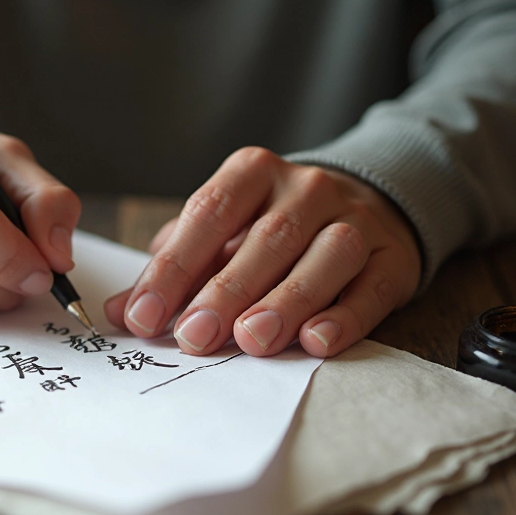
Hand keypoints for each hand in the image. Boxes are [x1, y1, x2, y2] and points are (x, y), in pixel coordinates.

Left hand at [104, 147, 420, 357]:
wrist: (368, 204)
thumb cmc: (273, 225)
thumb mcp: (222, 232)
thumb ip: (175, 266)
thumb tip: (123, 313)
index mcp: (253, 172)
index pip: (208, 214)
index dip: (174, 268)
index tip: (144, 316)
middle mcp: (307, 188)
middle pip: (267, 238)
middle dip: (226, 291)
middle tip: (193, 337)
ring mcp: (355, 220)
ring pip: (324, 256)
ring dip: (287, 300)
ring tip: (252, 340)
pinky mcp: (393, 259)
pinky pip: (370, 288)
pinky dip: (344, 317)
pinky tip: (315, 342)